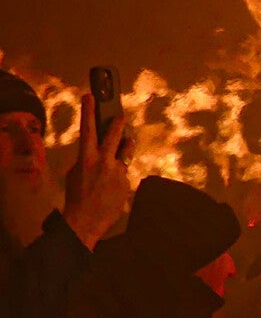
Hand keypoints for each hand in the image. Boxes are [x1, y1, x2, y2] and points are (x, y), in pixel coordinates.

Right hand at [63, 94, 131, 249]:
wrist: (85, 221)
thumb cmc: (76, 197)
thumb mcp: (75, 174)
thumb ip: (88, 160)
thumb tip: (98, 155)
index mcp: (86, 159)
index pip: (88, 130)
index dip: (88, 111)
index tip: (90, 96)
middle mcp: (105, 162)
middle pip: (115, 137)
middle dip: (118, 124)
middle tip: (121, 115)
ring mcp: (118, 172)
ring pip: (125, 155)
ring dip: (126, 148)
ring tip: (128, 142)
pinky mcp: (127, 183)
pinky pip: (124, 175)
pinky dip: (119, 178)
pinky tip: (111, 188)